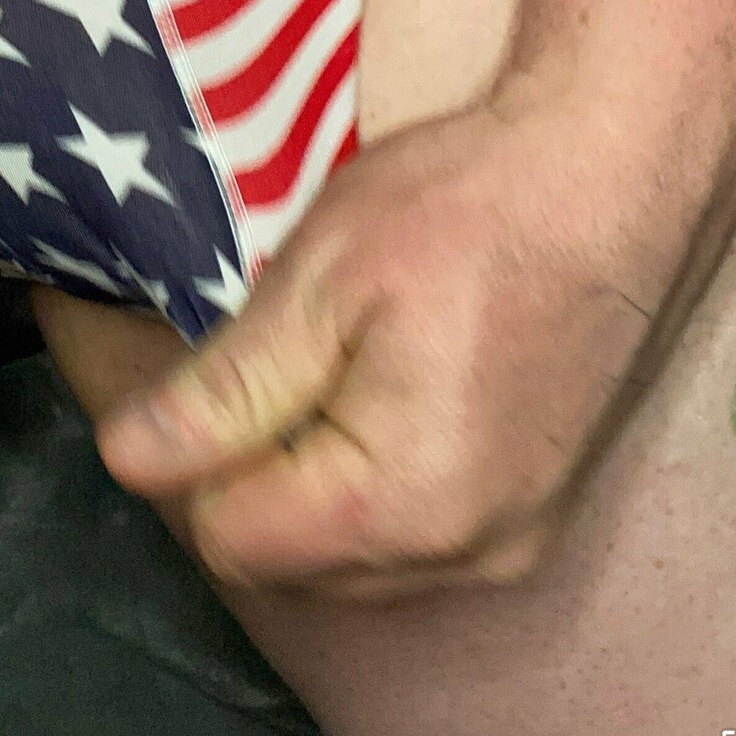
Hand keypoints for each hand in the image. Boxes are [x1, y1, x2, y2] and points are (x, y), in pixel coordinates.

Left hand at [97, 90, 697, 598]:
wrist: (611, 170)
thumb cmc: (463, 208)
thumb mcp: (318, 284)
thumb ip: (223, 393)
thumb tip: (124, 462)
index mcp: (401, 505)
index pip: (233, 542)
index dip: (190, 462)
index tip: (196, 379)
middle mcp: (466, 555)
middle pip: (292, 565)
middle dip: (249, 480)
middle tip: (259, 362)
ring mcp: (514, 542)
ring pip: (350, 562)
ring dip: (308, 490)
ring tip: (321, 371)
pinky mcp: (535, 514)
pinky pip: (412, 543)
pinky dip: (369, 490)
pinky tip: (372, 397)